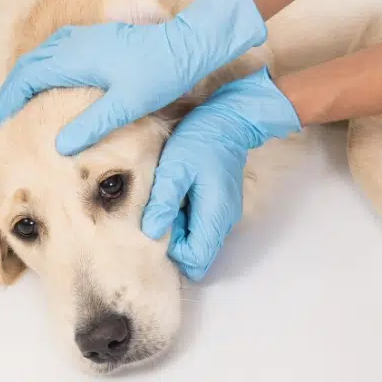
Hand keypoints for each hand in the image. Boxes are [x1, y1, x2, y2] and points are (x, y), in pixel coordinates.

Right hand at [0, 0, 267, 154]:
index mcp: (75, 57)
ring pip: (44, 55)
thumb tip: (59, 146)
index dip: (9, 100)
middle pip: (30, 64)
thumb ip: (91, 125)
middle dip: (13, 90)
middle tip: (4, 118)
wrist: (190, 43)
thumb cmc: (161, 74)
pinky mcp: (100, 39)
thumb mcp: (127, 106)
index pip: (27, 77)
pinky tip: (55, 89)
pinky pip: (60, 52)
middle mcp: (75, 42)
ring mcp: (87, 38)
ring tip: (24, 105)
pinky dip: (46, 70)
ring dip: (29, 78)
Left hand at [140, 67, 301, 280]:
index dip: (172, 251)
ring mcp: (223, 214)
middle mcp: (223, 222)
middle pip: (197, 256)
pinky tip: (176, 196)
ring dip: (179, 231)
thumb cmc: (201, 141)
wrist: (229, 119)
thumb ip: (163, 202)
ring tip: (166, 202)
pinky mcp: (220, 205)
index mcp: (214, 217)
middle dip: (174, 244)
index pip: (195, 261)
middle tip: (159, 214)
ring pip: (198, 242)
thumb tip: (151, 232)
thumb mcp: (175, 169)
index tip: (158, 225)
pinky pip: (201, 226)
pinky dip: (186, 219)